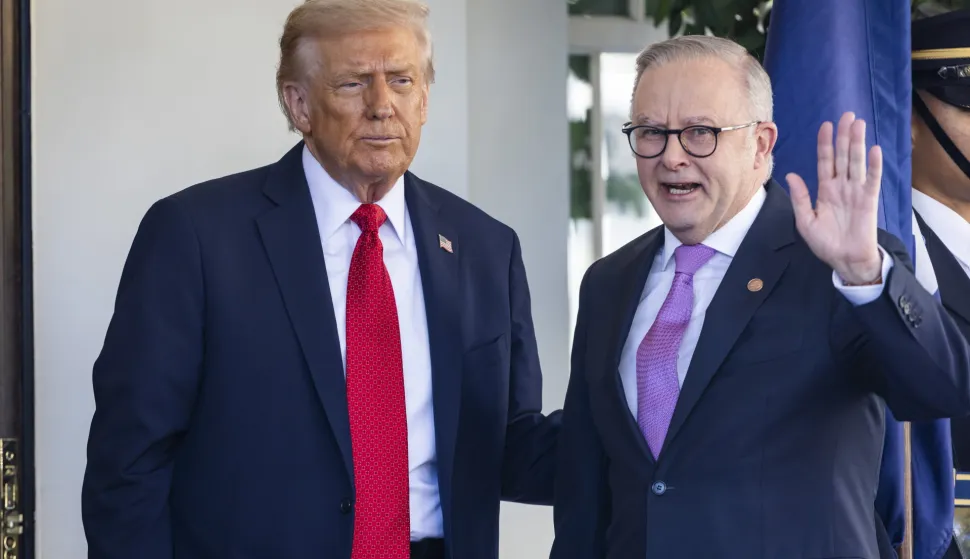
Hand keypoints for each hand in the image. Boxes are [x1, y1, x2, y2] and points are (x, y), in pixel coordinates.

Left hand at [786, 112, 882, 284]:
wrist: (845, 260)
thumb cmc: (825, 243)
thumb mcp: (805, 221)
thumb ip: (800, 198)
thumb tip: (791, 175)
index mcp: (825, 190)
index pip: (825, 162)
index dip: (825, 144)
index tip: (826, 125)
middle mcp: (841, 187)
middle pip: (842, 156)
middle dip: (844, 136)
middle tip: (847, 115)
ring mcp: (856, 192)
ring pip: (856, 163)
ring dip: (858, 143)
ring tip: (859, 124)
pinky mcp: (869, 201)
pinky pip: (872, 180)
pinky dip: (873, 166)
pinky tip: (874, 150)